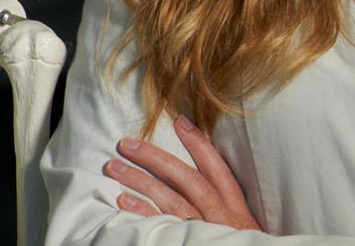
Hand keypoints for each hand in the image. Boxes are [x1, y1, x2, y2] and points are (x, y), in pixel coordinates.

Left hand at [105, 115, 262, 230]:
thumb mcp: (241, 222)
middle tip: (126, 143)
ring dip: (139, 180)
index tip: (180, 121)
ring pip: (168, 198)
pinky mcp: (187, 244)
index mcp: (234, 205)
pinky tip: (123, 200)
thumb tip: (197, 179)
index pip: (216, 167)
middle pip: (186, 178)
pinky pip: (160, 227)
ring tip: (113, 167)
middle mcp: (218, 213)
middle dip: (155, 158)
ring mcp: (201, 229)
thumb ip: (223, 202)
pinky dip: (142, 212)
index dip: (199, 143)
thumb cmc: (241, 244)